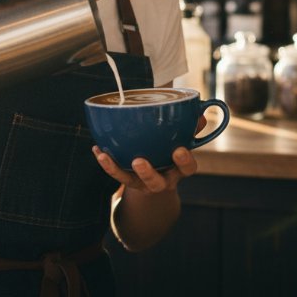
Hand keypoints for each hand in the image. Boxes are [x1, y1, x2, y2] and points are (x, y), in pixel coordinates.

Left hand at [91, 115, 207, 194]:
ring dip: (117, 170)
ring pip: (131, 181)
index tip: (179, 150)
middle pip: (156, 182)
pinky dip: (106, 162)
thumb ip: (190, 129)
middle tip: (139, 161)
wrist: (158, 179)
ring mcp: (143, 183)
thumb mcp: (183, 142)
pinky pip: (115, 173)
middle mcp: (163, 180)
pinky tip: (97, 149)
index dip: (185, 161)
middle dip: (148, 174)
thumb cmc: (173, 152)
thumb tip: (199, 113)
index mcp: (179, 169)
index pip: (188, 168)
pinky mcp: (128, 181)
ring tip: (106, 157)